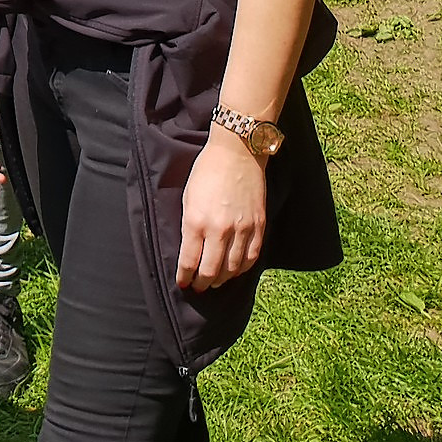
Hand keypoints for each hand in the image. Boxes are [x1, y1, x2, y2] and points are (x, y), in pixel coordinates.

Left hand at [177, 134, 266, 289]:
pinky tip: (234, 271)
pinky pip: (251, 257)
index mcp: (196, 222)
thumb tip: (190, 250)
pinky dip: (242, 269)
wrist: (237, 153)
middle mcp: (220, 230)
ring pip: (232, 268)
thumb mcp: (188, 198)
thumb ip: (189, 226)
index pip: (189, 262)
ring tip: (215, 283)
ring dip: (222, 280)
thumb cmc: (206, 172)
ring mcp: (242, 229)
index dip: (185, 277)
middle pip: (211, 271)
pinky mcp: (259, 226)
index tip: (182, 283)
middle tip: (198, 288)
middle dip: (202, 284)